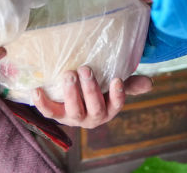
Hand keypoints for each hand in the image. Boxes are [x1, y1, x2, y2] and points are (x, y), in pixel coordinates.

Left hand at [32, 66, 152, 127]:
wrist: (75, 99)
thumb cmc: (99, 89)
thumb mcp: (114, 86)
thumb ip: (130, 83)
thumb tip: (150, 83)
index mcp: (109, 109)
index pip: (116, 104)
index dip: (118, 95)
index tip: (117, 79)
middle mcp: (93, 117)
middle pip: (94, 107)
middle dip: (90, 89)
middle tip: (85, 69)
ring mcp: (74, 117)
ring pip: (74, 111)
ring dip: (71, 93)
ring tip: (68, 74)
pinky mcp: (58, 115)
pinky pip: (49, 112)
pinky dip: (42, 103)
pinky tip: (36, 90)